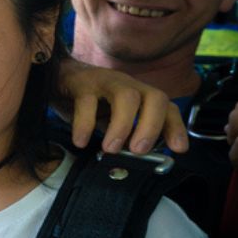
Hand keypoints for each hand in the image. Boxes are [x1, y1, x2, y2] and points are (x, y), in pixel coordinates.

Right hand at [55, 58, 188, 153]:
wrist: (59, 77)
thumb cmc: (92, 103)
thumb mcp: (114, 121)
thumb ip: (126, 137)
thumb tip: (136, 160)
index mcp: (140, 96)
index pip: (167, 107)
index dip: (176, 127)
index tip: (178, 150)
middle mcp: (128, 86)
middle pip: (155, 97)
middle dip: (152, 126)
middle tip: (139, 151)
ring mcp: (106, 82)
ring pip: (126, 96)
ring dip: (122, 126)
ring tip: (111, 149)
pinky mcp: (82, 83)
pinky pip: (87, 101)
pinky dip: (85, 125)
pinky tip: (81, 142)